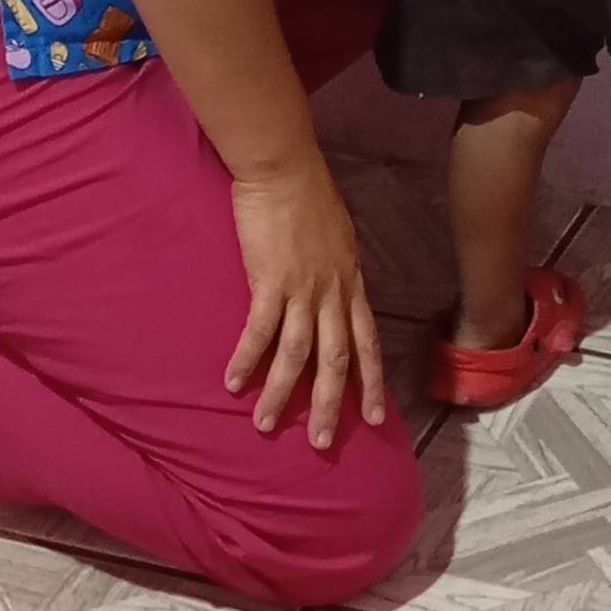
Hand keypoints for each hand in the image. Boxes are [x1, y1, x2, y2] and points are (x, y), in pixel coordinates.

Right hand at [227, 151, 386, 447]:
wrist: (284, 168)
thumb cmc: (307, 194)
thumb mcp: (337, 236)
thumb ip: (337, 269)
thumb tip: (332, 287)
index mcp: (350, 283)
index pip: (367, 341)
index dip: (371, 381)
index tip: (376, 416)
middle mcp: (333, 293)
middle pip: (336, 360)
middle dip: (330, 404)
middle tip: (322, 443)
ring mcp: (303, 289)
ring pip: (298, 355)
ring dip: (281, 393)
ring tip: (264, 425)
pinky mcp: (270, 281)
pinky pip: (259, 331)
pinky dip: (248, 359)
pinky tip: (234, 382)